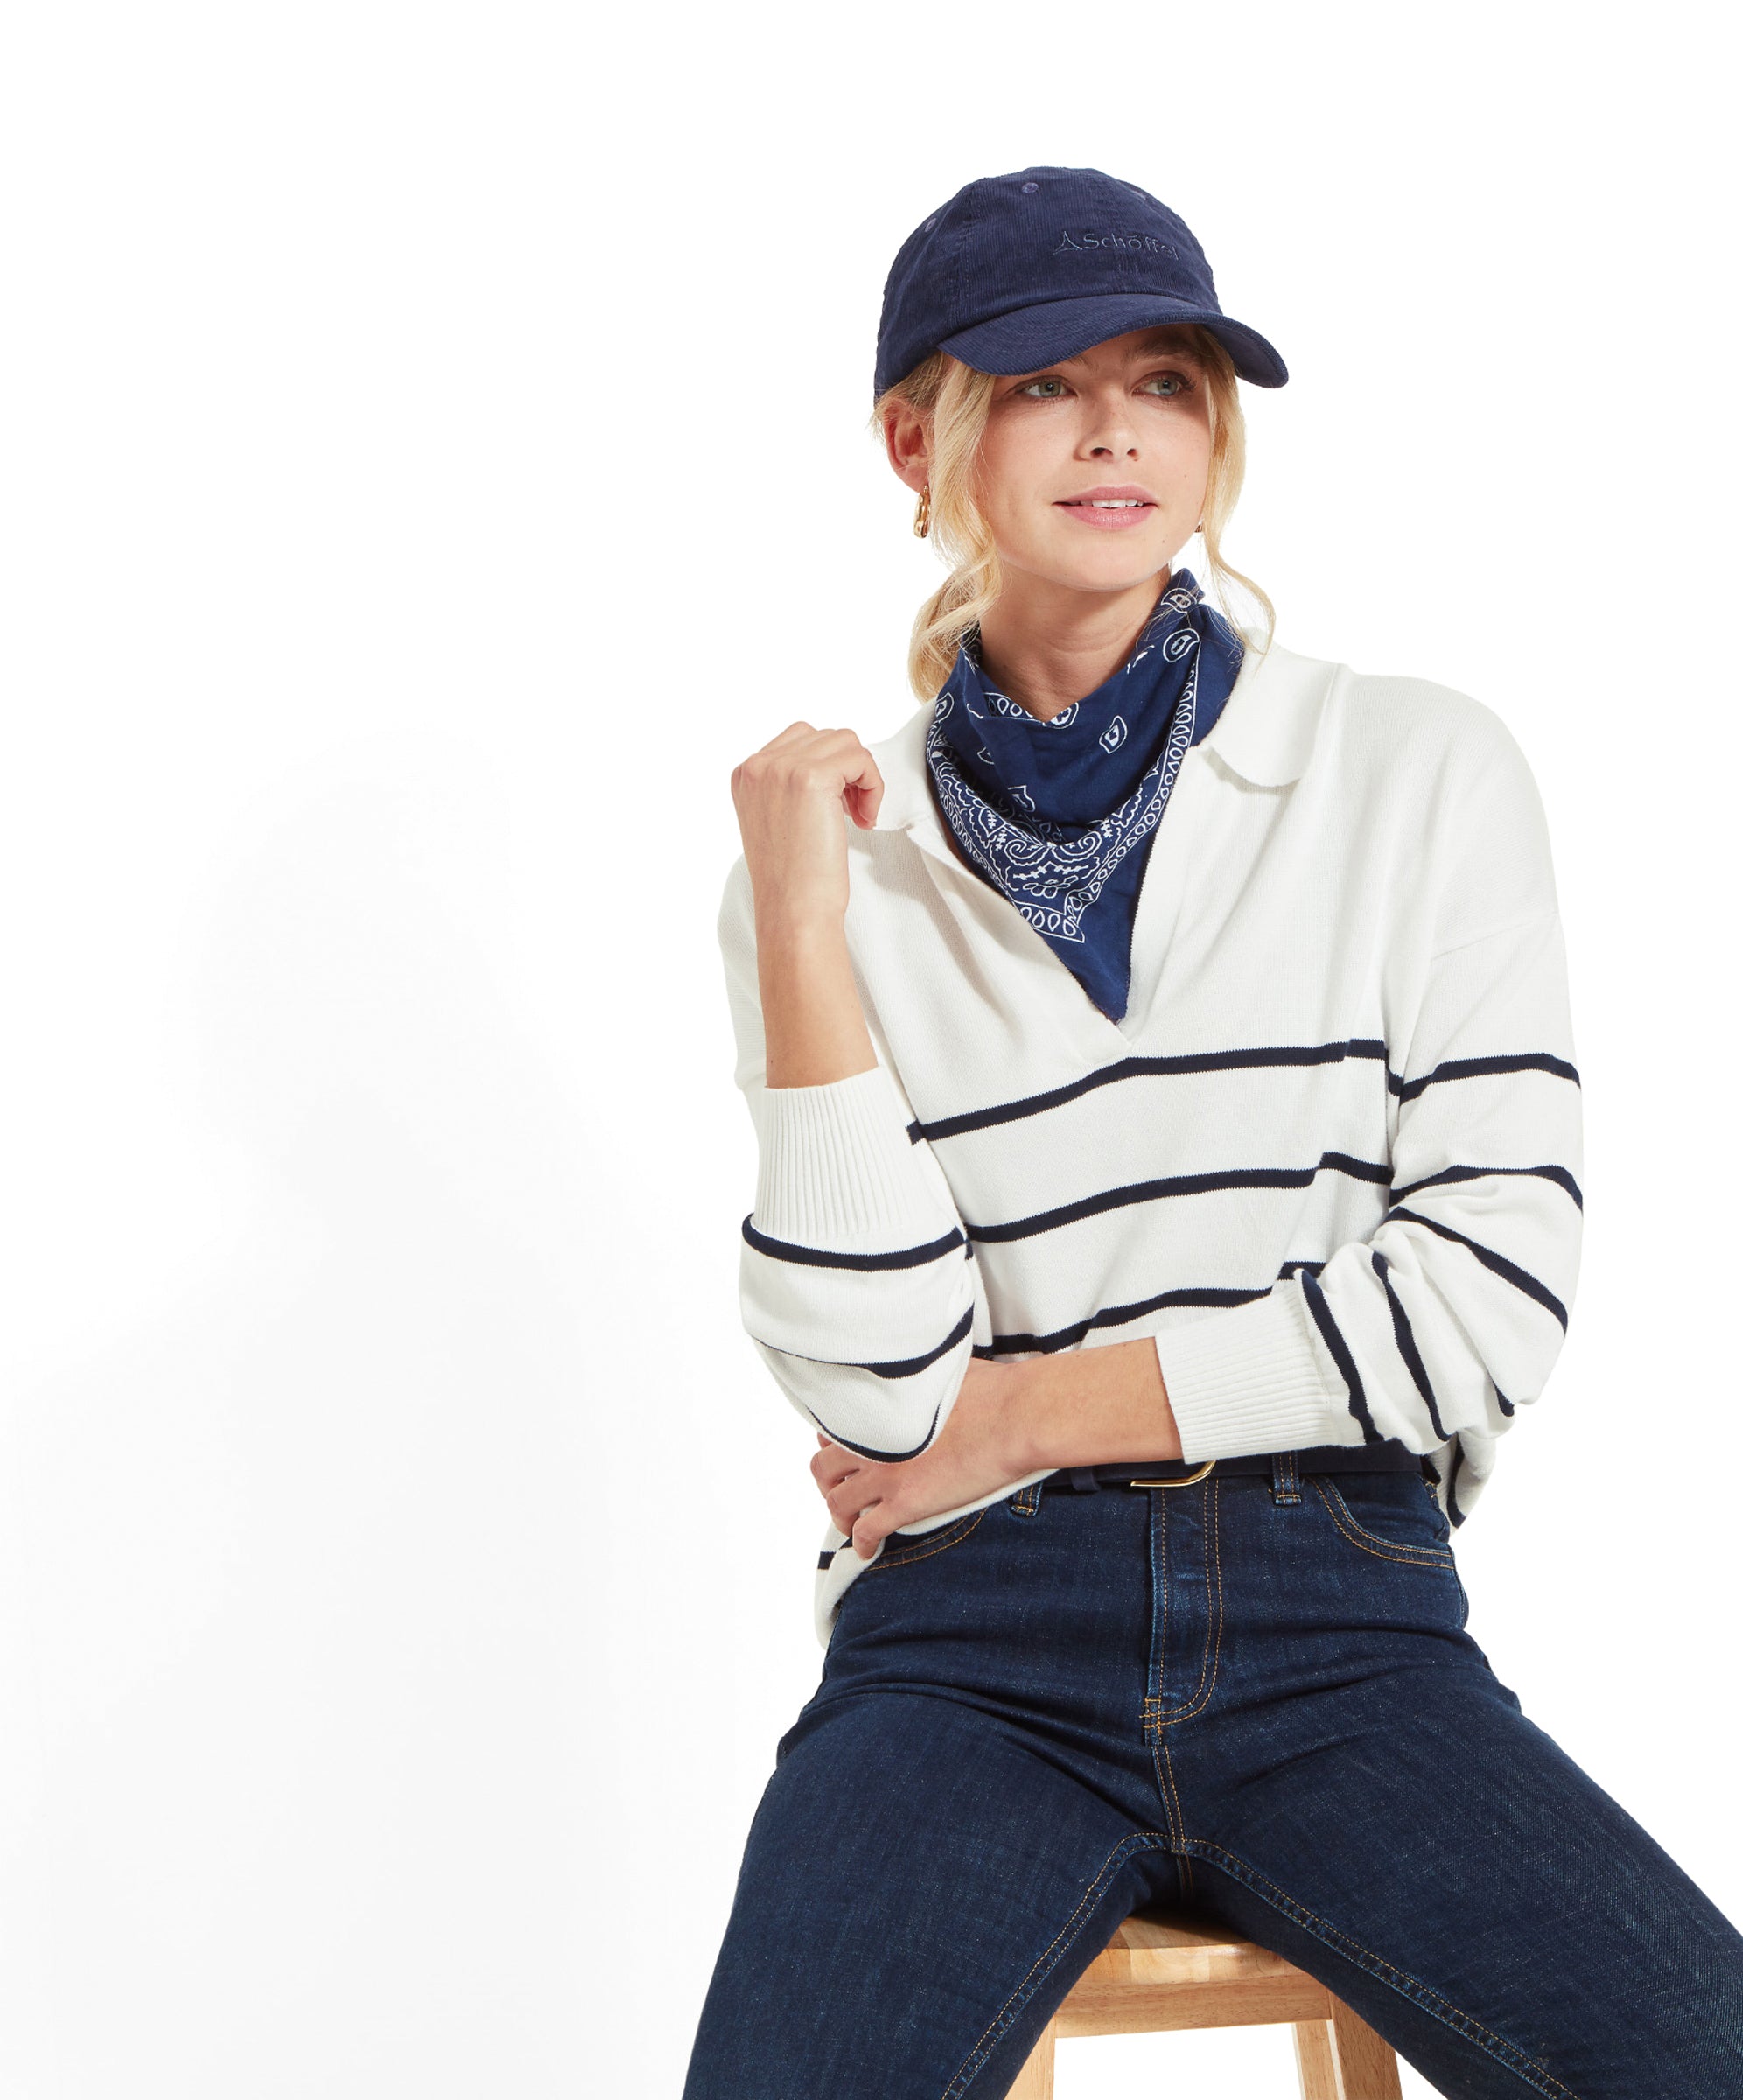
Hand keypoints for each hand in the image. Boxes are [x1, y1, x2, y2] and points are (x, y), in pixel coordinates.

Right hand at [731, 722, 883, 927]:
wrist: (792, 910)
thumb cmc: (791, 879)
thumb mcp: (776, 820)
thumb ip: (788, 785)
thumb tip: (831, 764)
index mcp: (745, 774)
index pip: (799, 739)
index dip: (828, 769)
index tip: (836, 807)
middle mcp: (758, 766)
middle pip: (824, 737)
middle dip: (846, 772)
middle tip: (852, 813)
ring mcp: (782, 769)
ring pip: (845, 743)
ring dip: (861, 777)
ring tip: (859, 816)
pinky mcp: (812, 778)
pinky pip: (860, 759)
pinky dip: (873, 785)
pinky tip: (865, 819)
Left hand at [811, 1358, 1035, 1559]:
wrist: (1015, 1416)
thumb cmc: (992, 1389)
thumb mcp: (940, 1373)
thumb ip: (916, 1385)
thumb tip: (923, 1381)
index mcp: (876, 1408)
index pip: (830, 1430)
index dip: (832, 1447)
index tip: (843, 1457)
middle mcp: (871, 1440)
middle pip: (823, 1469)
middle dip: (827, 1484)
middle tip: (840, 1491)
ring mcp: (885, 1473)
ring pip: (837, 1503)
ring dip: (840, 1517)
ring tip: (850, 1524)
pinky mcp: (905, 1503)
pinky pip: (867, 1531)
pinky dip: (861, 1543)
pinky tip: (868, 1550)